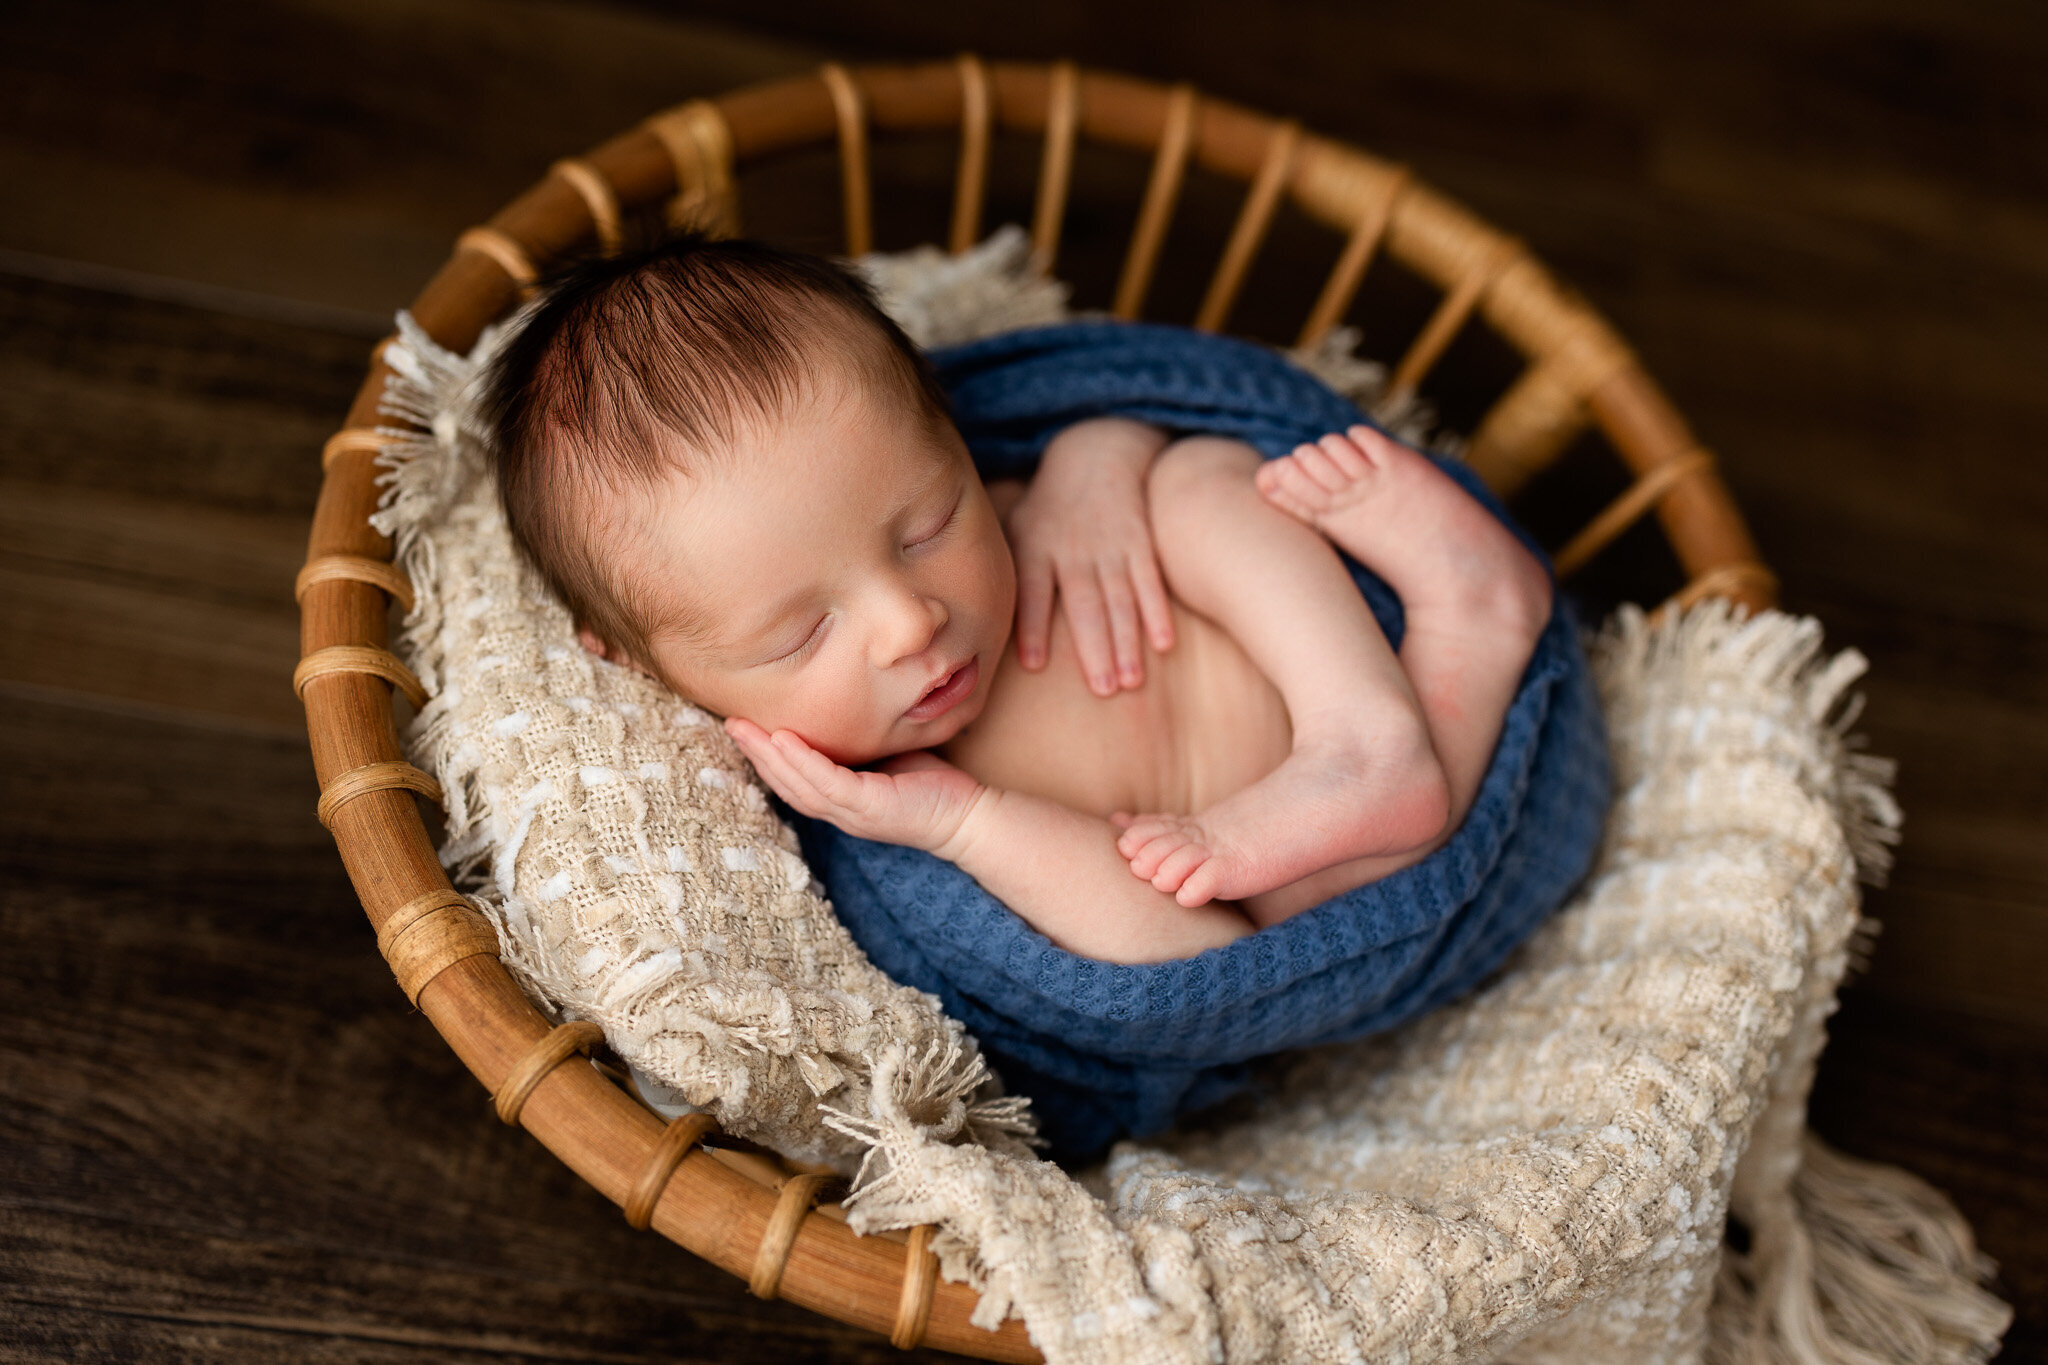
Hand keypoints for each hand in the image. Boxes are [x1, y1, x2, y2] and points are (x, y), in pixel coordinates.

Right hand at [725, 718, 989, 859]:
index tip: (742, 730)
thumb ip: (859, 743)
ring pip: (799, 785)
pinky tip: (785, 739)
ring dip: (768, 756)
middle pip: (785, 784)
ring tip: (744, 729)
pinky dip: (803, 761)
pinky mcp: (870, 807)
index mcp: (840, 801)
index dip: (764, 758)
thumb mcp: (886, 757)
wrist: (966, 816)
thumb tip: (844, 706)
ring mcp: (852, 814)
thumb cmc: (929, 785)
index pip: (792, 781)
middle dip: (754, 754)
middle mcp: (839, 812)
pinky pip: (829, 782)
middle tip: (729, 724)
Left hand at [1005, 418, 1174, 695]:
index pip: (1034, 591)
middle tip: (1101, 691)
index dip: (1034, 626)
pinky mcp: (1140, 545)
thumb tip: (967, 617)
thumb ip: (1003, 570)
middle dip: (1093, 647)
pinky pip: (1150, 583)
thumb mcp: (1015, 526)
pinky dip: (1158, 613)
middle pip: (1085, 604)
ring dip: (1126, 642)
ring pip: (1120, 600)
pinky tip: (1164, 645)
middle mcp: (1074, 552)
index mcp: (1038, 549)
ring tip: (1130, 682)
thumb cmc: (1047, 508)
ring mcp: (1110, 548)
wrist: (1096, 456)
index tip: (1034, 664)